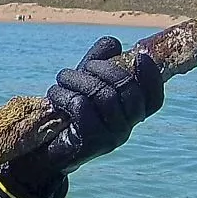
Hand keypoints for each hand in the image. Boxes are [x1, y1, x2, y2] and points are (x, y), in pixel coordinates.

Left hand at [4, 36, 164, 193]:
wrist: (42, 153)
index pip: (154, 98)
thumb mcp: (84, 86)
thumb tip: (114, 43)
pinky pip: (82, 107)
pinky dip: (64, 94)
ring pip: (102, 95)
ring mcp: (111, 137)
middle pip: (127, 89)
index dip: (151, 76)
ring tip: (62, 78)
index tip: (138, 55)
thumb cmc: (67, 115)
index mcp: (131, 116)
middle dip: (103, 69)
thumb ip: (98, 64)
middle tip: (83, 66)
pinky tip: (54, 94)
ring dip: (77, 79)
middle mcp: (126, 127)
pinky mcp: (90, 141)